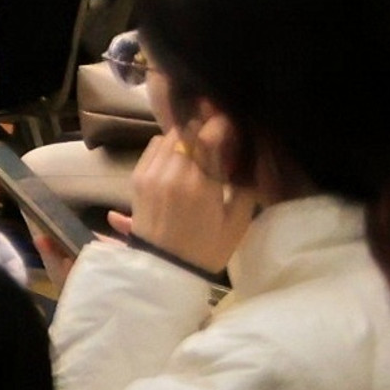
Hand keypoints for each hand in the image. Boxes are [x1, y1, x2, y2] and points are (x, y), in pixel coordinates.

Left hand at [117, 130, 254, 272]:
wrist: (165, 267)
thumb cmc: (207, 248)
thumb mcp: (238, 223)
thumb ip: (246, 187)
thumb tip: (251, 157)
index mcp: (201, 187)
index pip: (208, 138)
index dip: (219, 124)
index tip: (229, 122)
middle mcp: (173, 175)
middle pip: (188, 132)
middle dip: (204, 127)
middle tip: (217, 132)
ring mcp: (151, 174)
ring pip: (169, 136)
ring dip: (185, 135)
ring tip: (199, 145)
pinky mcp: (137, 177)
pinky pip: (153, 147)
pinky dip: (168, 144)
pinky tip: (179, 155)